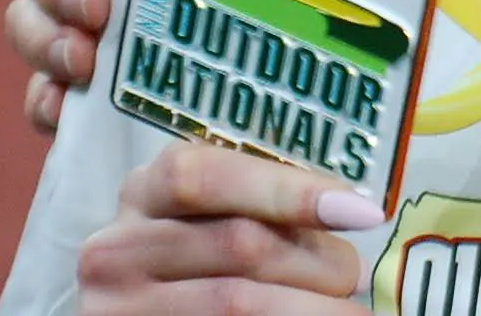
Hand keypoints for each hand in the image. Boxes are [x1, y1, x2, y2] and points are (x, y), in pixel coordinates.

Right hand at [75, 142, 376, 313]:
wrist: (142, 303)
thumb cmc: (196, 249)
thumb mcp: (214, 212)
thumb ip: (264, 204)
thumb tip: (353, 214)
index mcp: (146, 191)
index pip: (208, 178)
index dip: (290, 192)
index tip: (362, 212)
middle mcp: (118, 249)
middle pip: (238, 244)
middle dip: (317, 259)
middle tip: (358, 273)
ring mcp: (121, 307)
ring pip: (235, 301)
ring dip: (310, 305)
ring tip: (350, 309)